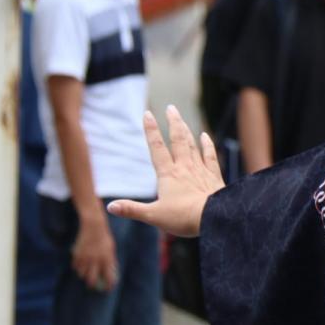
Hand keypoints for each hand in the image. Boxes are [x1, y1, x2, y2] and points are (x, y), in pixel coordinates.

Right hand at [72, 214, 117, 291]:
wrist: (93, 227)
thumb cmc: (104, 238)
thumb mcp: (111, 249)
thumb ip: (110, 261)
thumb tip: (110, 272)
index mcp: (107, 259)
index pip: (108, 277)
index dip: (109, 285)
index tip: (108, 289)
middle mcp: (95, 260)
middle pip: (91, 279)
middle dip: (92, 285)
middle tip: (93, 285)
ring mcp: (85, 258)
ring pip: (82, 274)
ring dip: (84, 276)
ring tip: (87, 274)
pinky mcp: (77, 254)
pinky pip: (76, 267)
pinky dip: (78, 268)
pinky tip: (81, 267)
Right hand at [107, 105, 224, 237]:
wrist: (214, 217)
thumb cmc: (183, 218)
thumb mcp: (153, 215)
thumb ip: (132, 209)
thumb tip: (110, 207)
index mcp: (168, 175)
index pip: (157, 148)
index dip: (151, 130)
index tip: (147, 113)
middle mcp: (184, 167)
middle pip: (178, 140)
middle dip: (173, 122)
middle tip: (170, 107)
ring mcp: (200, 170)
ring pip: (192, 145)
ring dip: (186, 130)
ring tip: (181, 118)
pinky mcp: (213, 176)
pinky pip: (210, 156)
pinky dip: (207, 145)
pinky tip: (205, 136)